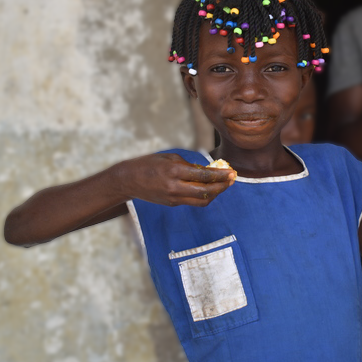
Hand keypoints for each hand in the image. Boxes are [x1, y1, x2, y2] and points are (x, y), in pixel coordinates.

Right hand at [115, 153, 235, 206]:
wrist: (129, 180)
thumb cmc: (150, 164)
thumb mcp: (170, 158)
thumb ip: (189, 165)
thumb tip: (208, 171)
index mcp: (175, 170)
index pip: (204, 175)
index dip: (221, 175)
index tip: (232, 172)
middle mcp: (175, 186)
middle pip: (206, 191)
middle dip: (222, 186)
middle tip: (232, 179)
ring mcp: (174, 198)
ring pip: (202, 200)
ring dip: (215, 194)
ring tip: (223, 185)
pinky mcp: (172, 204)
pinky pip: (193, 201)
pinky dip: (204, 196)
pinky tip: (210, 188)